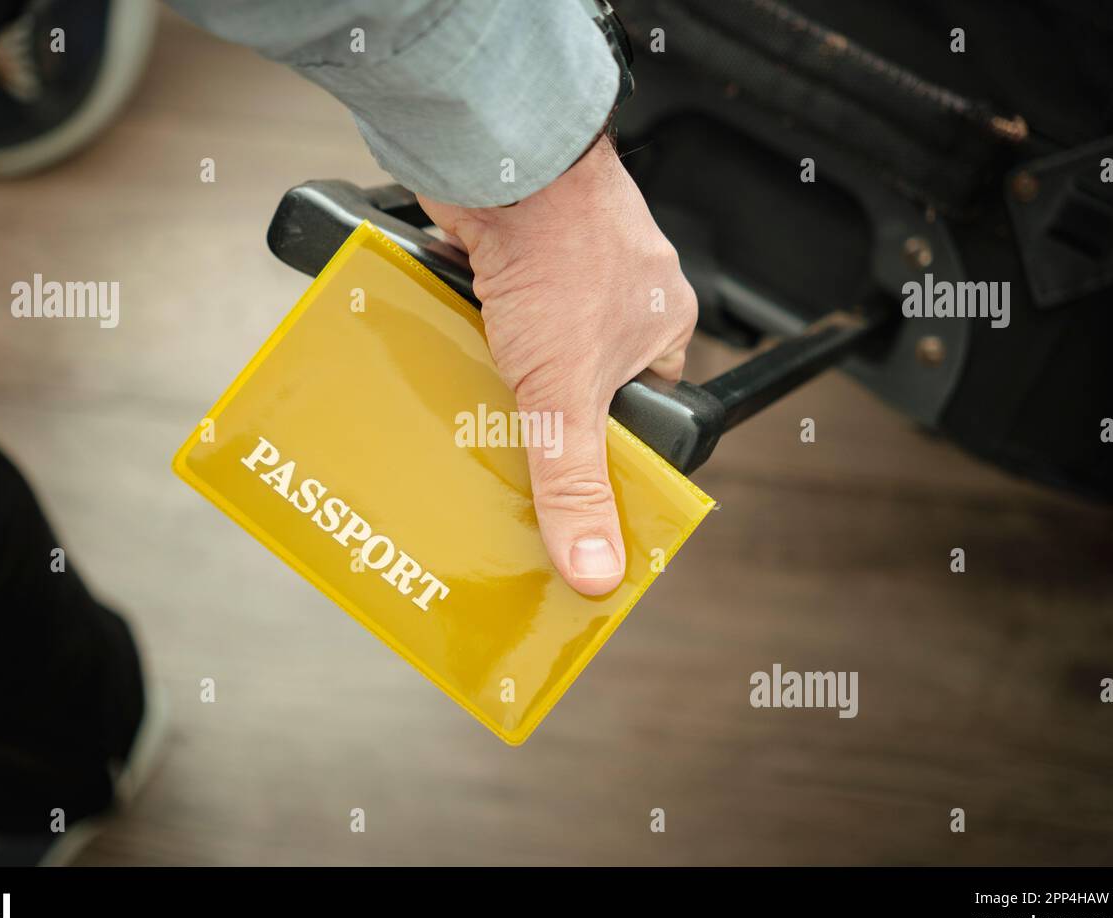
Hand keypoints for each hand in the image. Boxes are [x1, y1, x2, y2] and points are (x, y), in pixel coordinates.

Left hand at [417, 137, 696, 595]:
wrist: (499, 155)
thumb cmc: (560, 248)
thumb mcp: (566, 394)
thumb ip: (574, 482)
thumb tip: (597, 567)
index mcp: (661, 322)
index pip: (642, 410)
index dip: (607, 448)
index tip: (573, 482)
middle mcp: (617, 292)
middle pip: (579, 380)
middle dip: (541, 410)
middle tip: (509, 443)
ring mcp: (560, 267)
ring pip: (531, 345)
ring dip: (500, 370)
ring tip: (472, 396)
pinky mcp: (510, 250)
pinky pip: (493, 310)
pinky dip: (472, 329)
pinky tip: (450, 346)